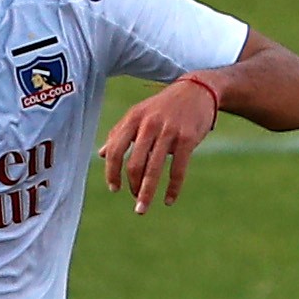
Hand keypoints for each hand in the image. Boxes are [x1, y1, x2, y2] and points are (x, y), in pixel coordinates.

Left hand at [98, 77, 216, 214]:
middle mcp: (149, 124)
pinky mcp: (188, 138)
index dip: (112, 172)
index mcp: (133, 118)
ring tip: (142, 208)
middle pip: (134, 163)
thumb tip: (100, 154)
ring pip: (154, 169)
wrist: (197, 90)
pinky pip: (178, 170)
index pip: (115, 150)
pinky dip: (172, 189)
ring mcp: (169, 131)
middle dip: (132, 187)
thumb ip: (119, 133)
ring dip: (147, 193)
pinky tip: (168, 200)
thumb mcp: (139, 114)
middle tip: (135, 201)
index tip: (114, 188)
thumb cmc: (163, 106)